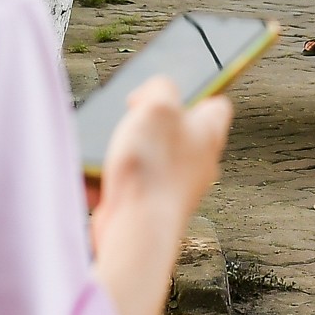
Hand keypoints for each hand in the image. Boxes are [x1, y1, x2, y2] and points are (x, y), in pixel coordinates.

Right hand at [90, 77, 230, 251]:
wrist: (137, 227)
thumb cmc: (153, 169)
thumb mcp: (158, 105)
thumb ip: (160, 87)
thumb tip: (151, 94)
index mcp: (209, 133)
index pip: (216, 104)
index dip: (195, 92)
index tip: (171, 90)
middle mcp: (197, 162)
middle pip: (177, 130)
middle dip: (149, 121)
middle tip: (132, 117)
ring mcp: (174, 186)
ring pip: (149, 156)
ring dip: (125, 149)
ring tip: (111, 147)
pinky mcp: (149, 205)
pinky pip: (127, 183)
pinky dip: (109, 177)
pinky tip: (97, 175)